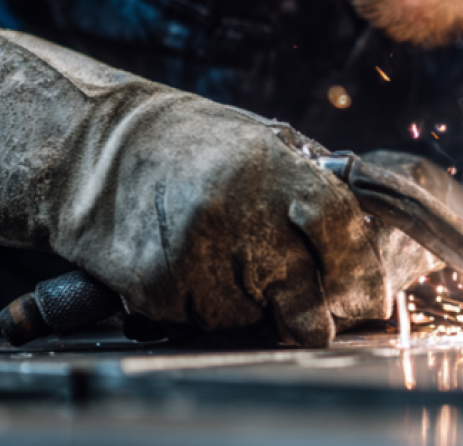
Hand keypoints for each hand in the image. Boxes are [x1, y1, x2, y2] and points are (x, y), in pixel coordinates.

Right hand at [0, 29, 390, 345]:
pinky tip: (196, 270)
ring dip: (256, 307)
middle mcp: (236, 208)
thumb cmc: (190, 145)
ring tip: (233, 264)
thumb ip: (311, 183)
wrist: (93, 152)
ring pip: (253, 314)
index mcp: (271, 165)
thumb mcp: (262, 140)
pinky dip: (212, 309)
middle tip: (317, 315)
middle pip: (301, 289)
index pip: (338, 225)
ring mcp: (194, 250)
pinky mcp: (157, 285)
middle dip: (316, 312)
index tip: (370, 298)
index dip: (361, 269)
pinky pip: (206, 322)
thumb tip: (365, 236)